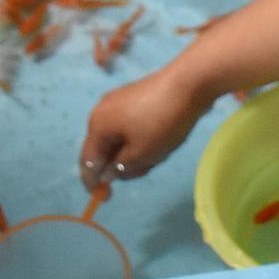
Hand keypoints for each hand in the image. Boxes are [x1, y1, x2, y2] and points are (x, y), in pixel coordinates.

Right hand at [78, 66, 211, 189]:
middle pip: (106, 149)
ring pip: (122, 139)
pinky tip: (163, 137)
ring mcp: (119, 101)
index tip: (106, 198)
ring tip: (162, 149)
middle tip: (149, 166)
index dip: (94, 183)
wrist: (190, 81)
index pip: (88, 161)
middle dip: (124, 164)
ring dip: (137, 151)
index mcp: (98, 124)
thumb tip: (108, 173)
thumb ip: (121, 168)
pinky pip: (132, 126)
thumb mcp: (142, 154)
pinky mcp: (136, 96)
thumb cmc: (162, 121)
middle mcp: (103, 110)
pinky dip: (143, 138)